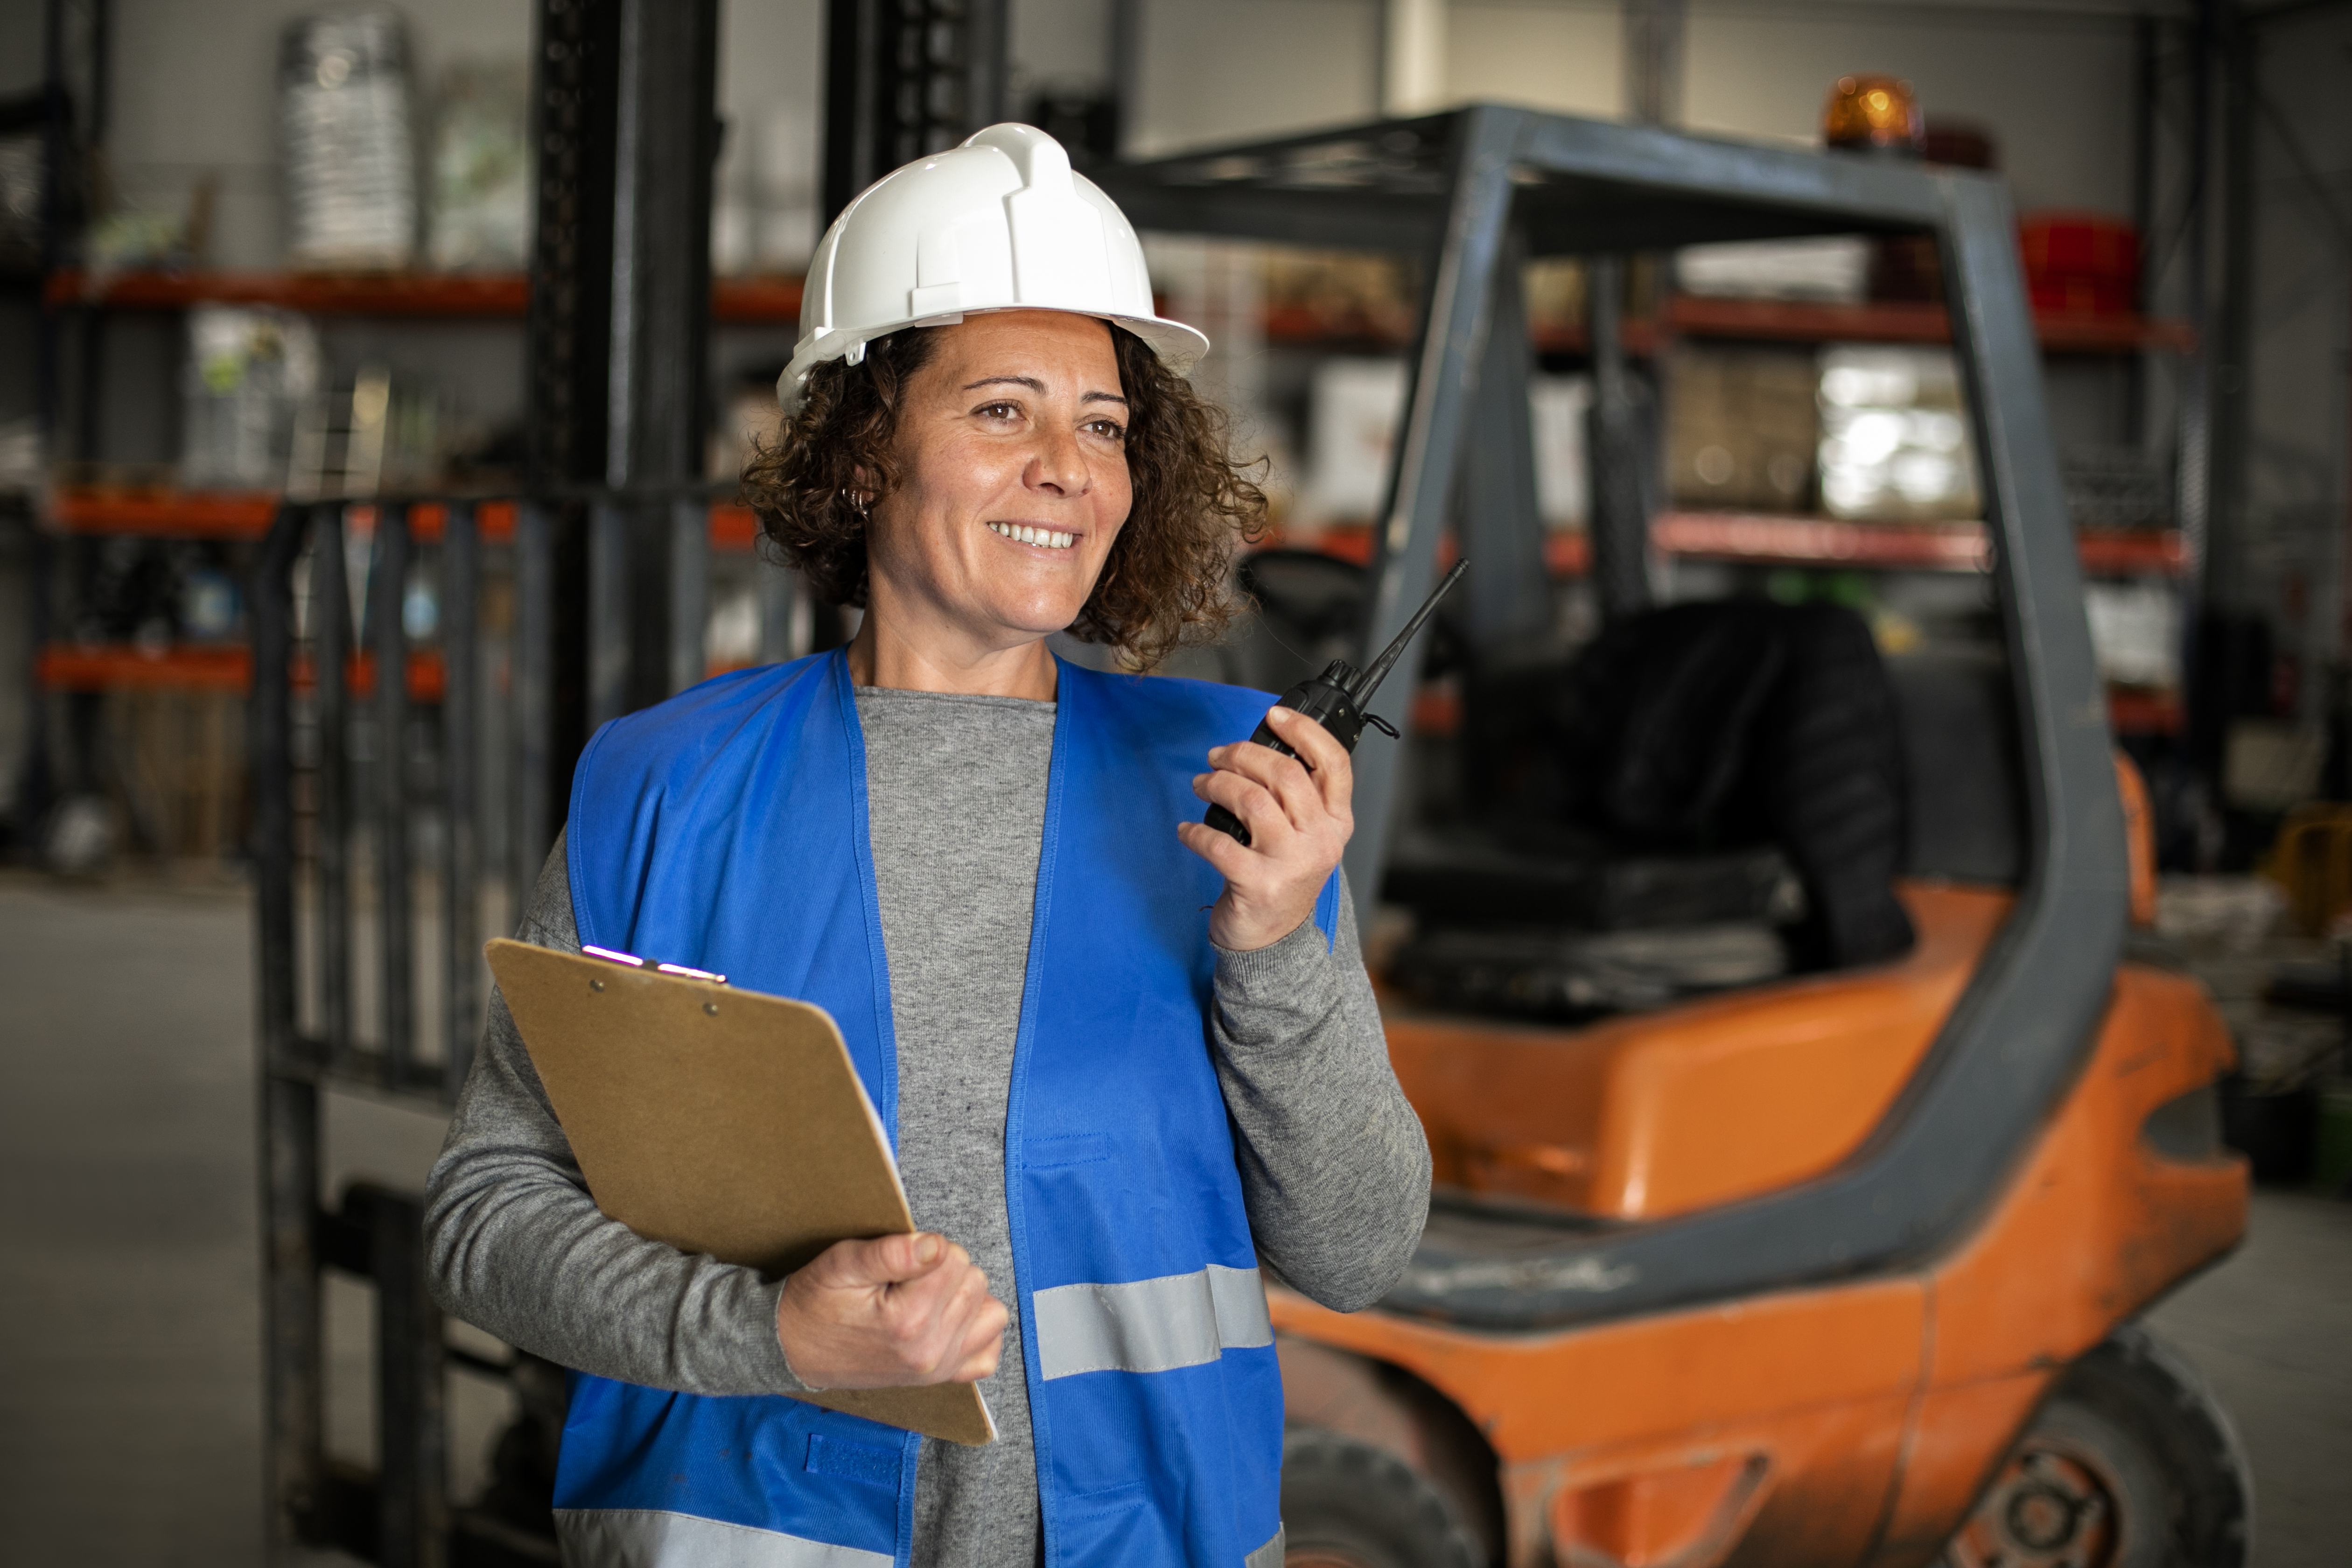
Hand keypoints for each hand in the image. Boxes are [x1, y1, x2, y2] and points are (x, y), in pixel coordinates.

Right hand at [774, 1232, 1007, 1388]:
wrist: (794, 1349)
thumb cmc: (816, 1302)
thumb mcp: (841, 1264)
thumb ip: (892, 1252)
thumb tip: (936, 1245)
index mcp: (908, 1320)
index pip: (953, 1257)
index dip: (925, 1249)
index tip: (896, 1263)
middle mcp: (930, 1351)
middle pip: (974, 1281)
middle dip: (944, 1270)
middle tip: (904, 1281)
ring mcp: (939, 1370)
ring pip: (989, 1310)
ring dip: (963, 1297)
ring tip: (925, 1297)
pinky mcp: (941, 1378)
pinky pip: (988, 1352)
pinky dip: (976, 1331)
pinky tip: (948, 1319)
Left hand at [1176, 704, 1353, 951]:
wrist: (1274, 942)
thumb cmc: (1283, 877)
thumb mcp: (1305, 837)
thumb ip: (1297, 798)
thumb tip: (1258, 750)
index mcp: (1337, 823)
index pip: (1333, 764)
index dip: (1304, 731)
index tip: (1274, 715)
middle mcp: (1321, 841)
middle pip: (1285, 774)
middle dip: (1242, 755)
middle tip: (1217, 756)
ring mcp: (1292, 864)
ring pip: (1251, 799)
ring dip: (1217, 784)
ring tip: (1201, 785)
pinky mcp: (1258, 884)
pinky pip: (1218, 843)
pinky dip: (1195, 832)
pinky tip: (1187, 831)